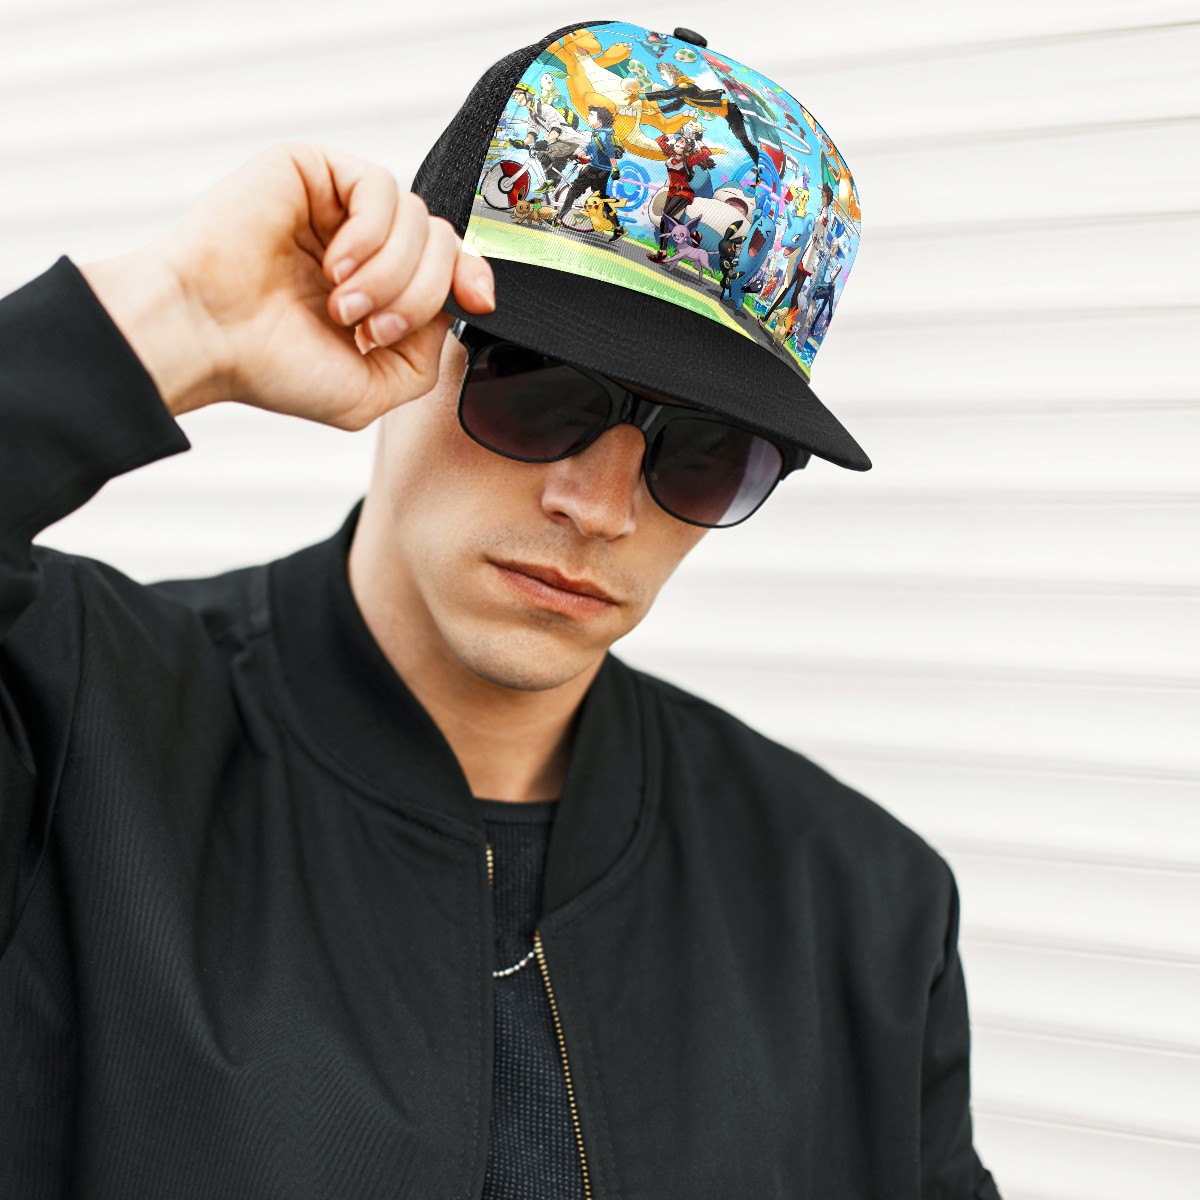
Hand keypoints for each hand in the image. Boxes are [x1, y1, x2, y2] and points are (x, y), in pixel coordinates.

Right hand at [80, 142, 495, 427]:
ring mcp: (336, 205)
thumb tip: (449, 312)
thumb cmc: (273, 367)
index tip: (477, 303)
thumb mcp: (372, 390)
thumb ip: (425, 357)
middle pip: (443, 243)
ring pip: (419, 219)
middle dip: (420, 295)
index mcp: (377, 288)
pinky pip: (382, 188)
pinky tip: (333, 266)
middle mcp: (361, 243)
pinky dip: (370, 236)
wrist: (206, 338)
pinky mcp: (312, 169)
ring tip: (342, 305)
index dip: (473, 278)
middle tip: (368, 327)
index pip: (450, 265)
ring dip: (391, 274)